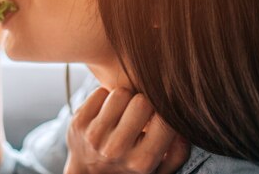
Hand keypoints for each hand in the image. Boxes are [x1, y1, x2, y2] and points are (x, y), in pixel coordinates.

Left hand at [64, 88, 189, 173]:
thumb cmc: (130, 167)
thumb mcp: (159, 169)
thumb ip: (178, 150)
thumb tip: (181, 122)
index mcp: (142, 162)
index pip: (164, 119)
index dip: (163, 115)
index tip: (158, 119)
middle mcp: (116, 150)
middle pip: (142, 102)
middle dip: (144, 105)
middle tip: (140, 115)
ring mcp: (94, 135)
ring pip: (120, 93)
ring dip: (125, 100)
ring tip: (123, 113)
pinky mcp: (77, 122)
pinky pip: (100, 92)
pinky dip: (105, 99)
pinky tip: (107, 113)